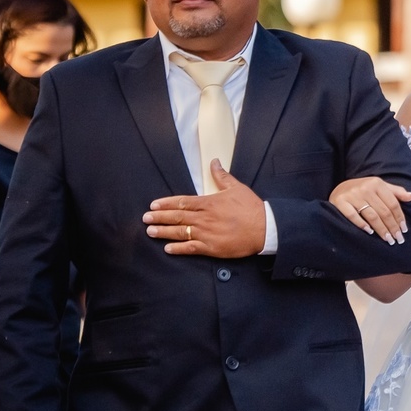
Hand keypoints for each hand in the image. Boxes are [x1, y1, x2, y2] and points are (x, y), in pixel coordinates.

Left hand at [143, 160, 265, 256]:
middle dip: (159, 218)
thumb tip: (214, 162)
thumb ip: (222, 176)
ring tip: (151, 232)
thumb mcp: (236, 188)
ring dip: (163, 232)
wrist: (264, 228)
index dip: (165, 204)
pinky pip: (190, 248)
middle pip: (176, 217)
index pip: (181, 202)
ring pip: (180, 232)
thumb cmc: (251, 208)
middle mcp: (204, 218)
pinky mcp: (212, 247)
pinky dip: (178, 249)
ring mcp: (206, 233)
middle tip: (145, 219)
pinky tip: (168, 249)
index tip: (153, 205)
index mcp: (208, 203)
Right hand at [329, 176, 410, 244]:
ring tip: (388, 240)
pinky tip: (369, 232)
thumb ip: (396, 192)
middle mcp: (365, 188)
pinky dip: (362, 225)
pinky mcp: (340, 202)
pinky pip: (353, 216)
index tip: (404, 230)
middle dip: (392, 227)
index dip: (400, 218)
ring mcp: (352, 195)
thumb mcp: (380, 187)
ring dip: (381, 230)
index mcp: (377, 183)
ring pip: (371, 216)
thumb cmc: (364, 189)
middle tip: (398, 239)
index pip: (393, 204)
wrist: (339, 189)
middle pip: (384, 212)